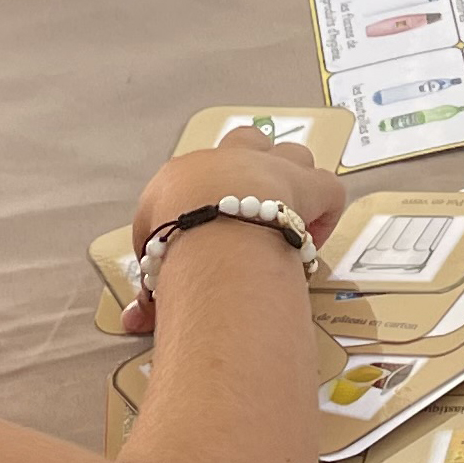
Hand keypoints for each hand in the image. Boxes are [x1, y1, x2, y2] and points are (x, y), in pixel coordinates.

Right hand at [124, 127, 345, 332]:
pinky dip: (326, 212)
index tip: (209, 237)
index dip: (206, 202)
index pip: (197, 177)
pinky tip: (314, 241)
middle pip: (247, 141)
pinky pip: (328, 189)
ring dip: (293, 181)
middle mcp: (230, 160)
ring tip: (287, 218)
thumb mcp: (153, 271)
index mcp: (185, 174)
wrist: (212, 231)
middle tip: (253, 207)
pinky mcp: (310, 185)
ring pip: (292, 155)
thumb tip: (134, 321)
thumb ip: (150, 293)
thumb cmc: (173, 246)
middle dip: (253, 164)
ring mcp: (273, 168)